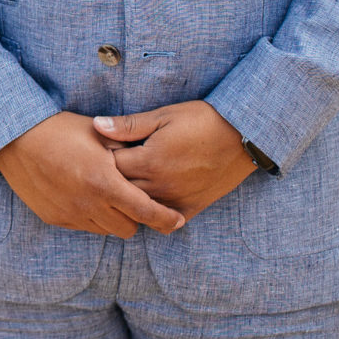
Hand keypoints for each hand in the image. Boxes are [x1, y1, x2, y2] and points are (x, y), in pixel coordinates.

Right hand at [0, 112, 187, 238]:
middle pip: (128, 228)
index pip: (146, 212)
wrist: (15, 137)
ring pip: (105, 230)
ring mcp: (69, 214)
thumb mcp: (99, 134)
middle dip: (136, 217)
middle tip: (134, 199)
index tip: (177, 220)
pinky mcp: (54, 218)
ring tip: (107, 196)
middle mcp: (88, 204)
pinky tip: (84, 196)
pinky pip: (82, 226)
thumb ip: (127, 150)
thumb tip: (154, 160)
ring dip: (112, 218)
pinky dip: (90, 217)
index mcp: (104, 182)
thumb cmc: (60, 129)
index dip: (166, 219)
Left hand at [97, 101, 256, 221]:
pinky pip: (164, 222)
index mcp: (149, 161)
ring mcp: (175, 200)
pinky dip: (151, 215)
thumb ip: (129, 125)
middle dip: (109, 180)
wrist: (243, 137)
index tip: (96, 152)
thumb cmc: (201, 120)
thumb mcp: (163, 116)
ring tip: (121, 185)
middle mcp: (159, 186)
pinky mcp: (190, 208)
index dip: (99, 158)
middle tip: (103, 170)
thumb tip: (96, 125)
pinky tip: (145, 204)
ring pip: (138, 209)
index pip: (109, 167)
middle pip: (119, 190)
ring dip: (127, 198)